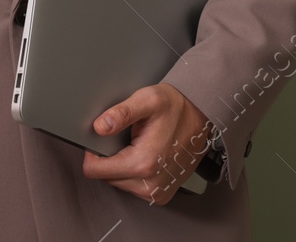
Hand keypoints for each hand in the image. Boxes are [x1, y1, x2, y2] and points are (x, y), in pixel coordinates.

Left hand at [82, 82, 216, 204]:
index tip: (104, 138)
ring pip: (119, 183)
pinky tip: (147, 156)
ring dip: (123, 166)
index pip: (94, 171)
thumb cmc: (176, 106)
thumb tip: (99, 127)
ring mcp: (157, 193)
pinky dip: (135, 173)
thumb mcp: (148, 99)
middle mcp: (150, 185)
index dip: (93, 152)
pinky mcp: (161, 195)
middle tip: (128, 138)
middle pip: (106, 178)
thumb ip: (121, 113)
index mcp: (142, 163)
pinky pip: (134, 188)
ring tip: (140, 146)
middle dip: (111, 158)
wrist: (202, 115)